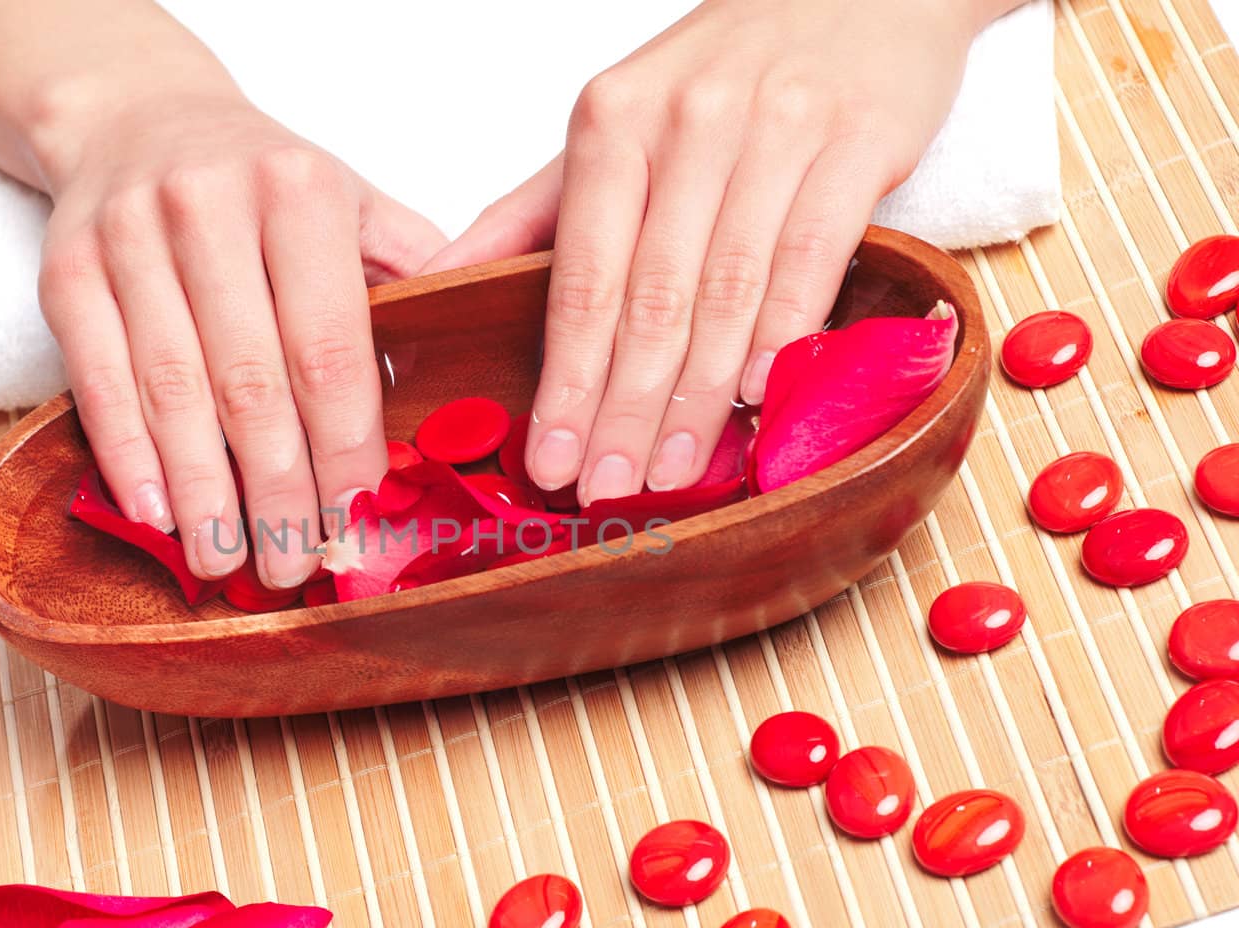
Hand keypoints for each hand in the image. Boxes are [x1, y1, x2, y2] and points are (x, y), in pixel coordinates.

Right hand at [38, 81, 445, 587]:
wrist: (138, 119)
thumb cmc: (261, 184)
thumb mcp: (349, 201)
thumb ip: (406, 275)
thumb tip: (457, 377)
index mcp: (300, 192)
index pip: (330, 349)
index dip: (343, 447)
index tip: (354, 518)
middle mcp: (209, 206)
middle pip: (251, 382)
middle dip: (277, 491)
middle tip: (295, 566)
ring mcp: (129, 237)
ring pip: (172, 392)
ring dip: (204, 493)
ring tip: (228, 562)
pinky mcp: (66, 270)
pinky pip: (98, 382)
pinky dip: (129, 458)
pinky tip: (159, 516)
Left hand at [426, 0, 987, 503]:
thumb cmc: (723, 75)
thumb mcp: (614, 126)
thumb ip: (532, 213)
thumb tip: (436, 287)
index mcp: (611, 124)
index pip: (580, 277)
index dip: (565, 379)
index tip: (550, 458)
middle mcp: (685, 122)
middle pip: (648, 297)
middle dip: (622, 407)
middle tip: (606, 490)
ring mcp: (774, 127)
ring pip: (726, 288)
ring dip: (698, 395)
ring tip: (671, 471)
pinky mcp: (855, 139)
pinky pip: (812, 254)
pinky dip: (785, 331)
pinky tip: (761, 395)